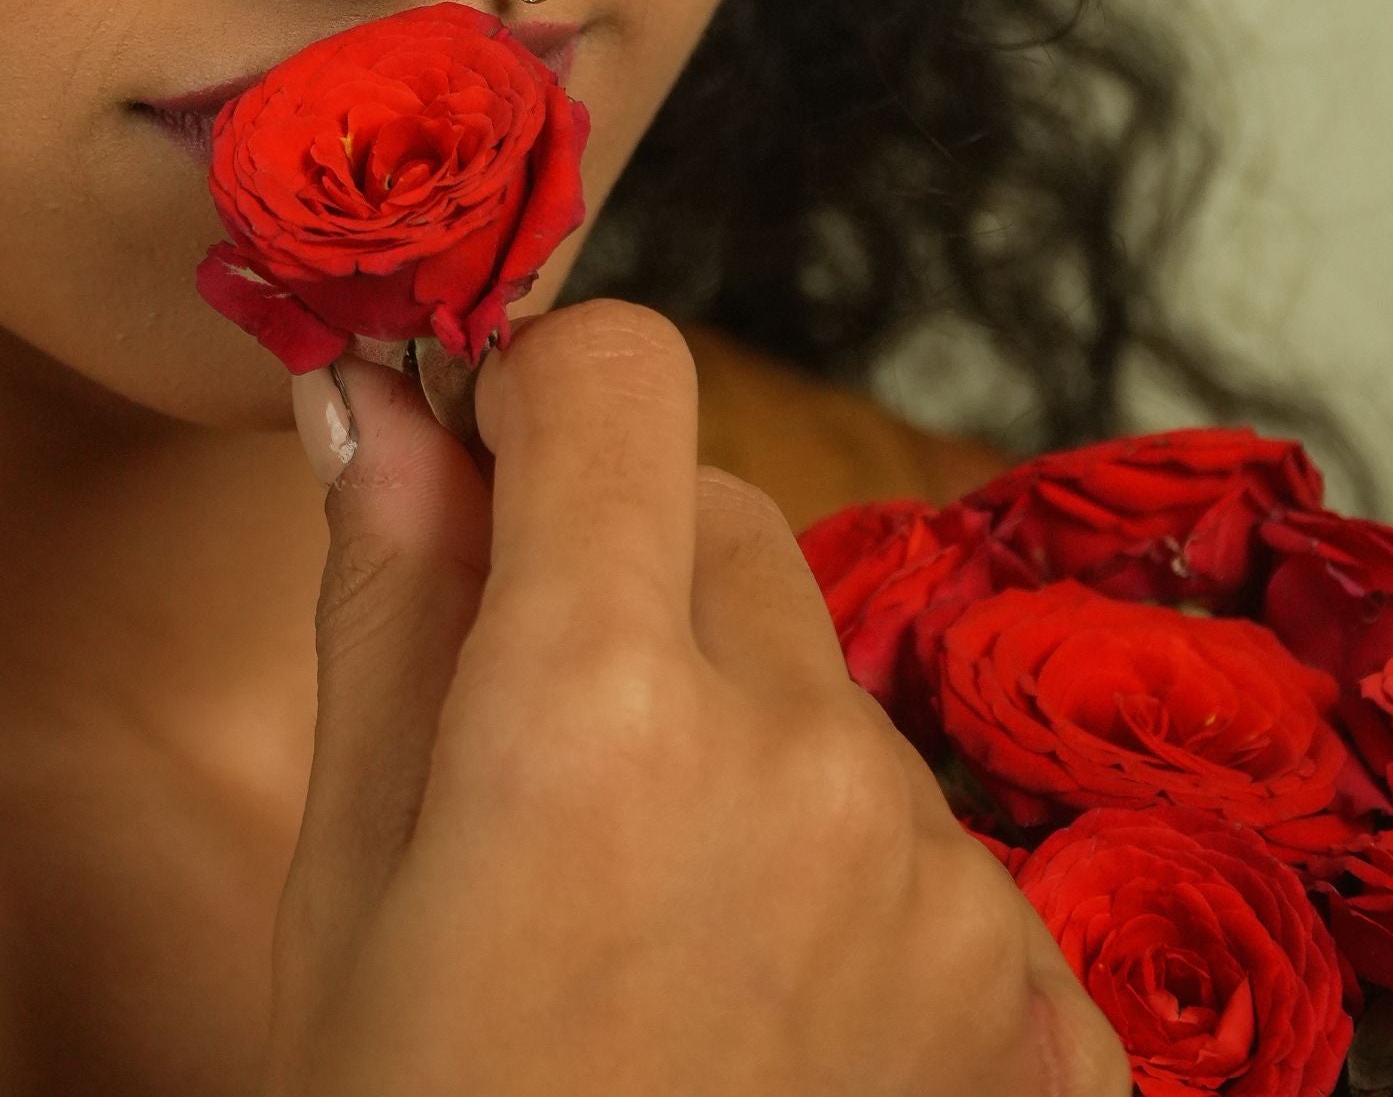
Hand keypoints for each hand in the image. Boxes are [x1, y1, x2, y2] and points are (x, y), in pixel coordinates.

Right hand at [263, 299, 1128, 1096]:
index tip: (489, 463)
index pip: (620, 375)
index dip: (536, 392)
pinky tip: (772, 1016)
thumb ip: (387, 602)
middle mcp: (808, 763)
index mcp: (598, 708)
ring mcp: (949, 888)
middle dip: (626, 576)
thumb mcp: (348, 883)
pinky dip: (846, 874)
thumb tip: (388, 402)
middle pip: (727, 520)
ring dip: (742, 736)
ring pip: (824, 682)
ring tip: (654, 929)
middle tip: (541, 754)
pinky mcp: (1044, 1004)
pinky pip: (929, 834)